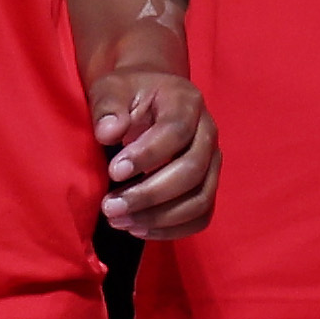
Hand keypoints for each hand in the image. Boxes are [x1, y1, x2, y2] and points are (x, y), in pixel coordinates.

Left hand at [91, 70, 219, 241]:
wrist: (149, 98)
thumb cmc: (128, 94)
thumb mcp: (111, 89)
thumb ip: (108, 107)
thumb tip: (109, 132)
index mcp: (186, 102)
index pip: (177, 131)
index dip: (147, 155)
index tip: (114, 172)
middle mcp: (207, 131)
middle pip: (192, 170)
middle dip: (150, 195)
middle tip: (109, 207)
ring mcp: (212, 161)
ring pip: (200, 198)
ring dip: (159, 217)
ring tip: (119, 221)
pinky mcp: (207, 184)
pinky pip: (201, 215)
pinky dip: (172, 229)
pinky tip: (138, 229)